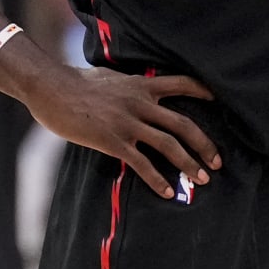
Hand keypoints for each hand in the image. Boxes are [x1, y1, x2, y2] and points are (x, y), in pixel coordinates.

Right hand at [29, 66, 220, 199]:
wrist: (51, 88)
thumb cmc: (73, 82)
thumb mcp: (108, 76)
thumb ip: (125, 85)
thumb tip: (129, 87)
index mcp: (140, 85)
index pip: (181, 83)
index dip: (203, 92)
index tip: (217, 101)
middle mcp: (140, 103)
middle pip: (183, 124)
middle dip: (205, 145)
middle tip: (217, 162)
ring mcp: (128, 123)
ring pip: (169, 145)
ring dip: (189, 164)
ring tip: (201, 180)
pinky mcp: (113, 141)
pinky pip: (143, 163)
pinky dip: (158, 180)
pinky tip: (167, 192)